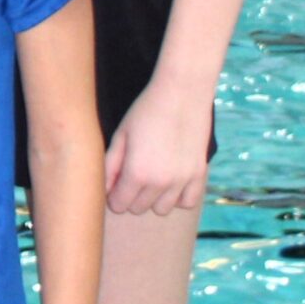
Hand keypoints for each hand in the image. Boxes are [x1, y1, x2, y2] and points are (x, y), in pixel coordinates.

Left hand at [106, 76, 213, 215]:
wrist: (182, 95)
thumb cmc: (145, 112)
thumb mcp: (120, 135)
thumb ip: (110, 166)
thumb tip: (104, 189)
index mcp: (138, 173)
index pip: (120, 205)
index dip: (112, 196)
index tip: (112, 184)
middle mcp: (162, 182)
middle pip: (139, 208)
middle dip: (130, 196)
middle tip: (128, 176)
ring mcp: (184, 180)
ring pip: (162, 209)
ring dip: (153, 198)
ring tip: (149, 178)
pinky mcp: (200, 175)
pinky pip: (187, 202)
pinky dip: (177, 197)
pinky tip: (169, 181)